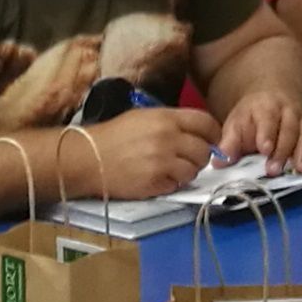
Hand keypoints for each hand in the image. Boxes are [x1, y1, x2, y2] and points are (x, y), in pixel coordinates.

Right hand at [83, 107, 217, 199]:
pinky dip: (172, 184)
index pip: (206, 123)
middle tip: (187, 159)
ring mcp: (162, 161)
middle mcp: (167, 138)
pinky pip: (178, 185)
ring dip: (186, 172)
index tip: (210, 140)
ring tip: (170, 170)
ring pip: (194, 170)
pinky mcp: (155, 182)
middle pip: (204, 150)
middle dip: (200, 156)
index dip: (212, 133)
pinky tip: (158, 178)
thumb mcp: (143, 117)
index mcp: (166, 118)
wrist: (88, 158)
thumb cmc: (114, 136)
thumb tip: (198, 133)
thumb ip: (172, 122)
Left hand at [218, 90, 301, 171]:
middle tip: (275, 169)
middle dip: (283, 150)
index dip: (266, 134)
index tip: (264, 148)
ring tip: (301, 169)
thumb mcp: (236, 123)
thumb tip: (219, 162)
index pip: (267, 120)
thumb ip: (228, 143)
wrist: (272, 96)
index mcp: (265, 108)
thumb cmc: (252, 115)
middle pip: (288, 130)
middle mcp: (287, 112)